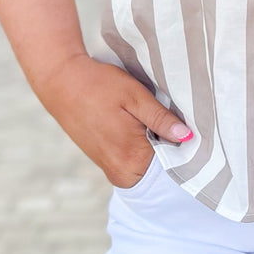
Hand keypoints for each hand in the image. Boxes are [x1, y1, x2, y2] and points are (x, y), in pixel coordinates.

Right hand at [34, 52, 193, 188]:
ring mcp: (111, 167)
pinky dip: (144, 146)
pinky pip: (134, 160)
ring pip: (148, 164)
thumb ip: (162, 120)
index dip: (186, 149)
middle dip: (172, 148)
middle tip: (178, 122)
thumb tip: (188, 137)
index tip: (192, 131)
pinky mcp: (104, 160)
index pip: (173, 167)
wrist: (61, 83)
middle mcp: (120, 170)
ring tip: (159, 121)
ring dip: (158, 146)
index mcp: (131, 158)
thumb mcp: (135, 97)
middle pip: (161, 169)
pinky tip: (143, 125)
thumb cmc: (98, 86)